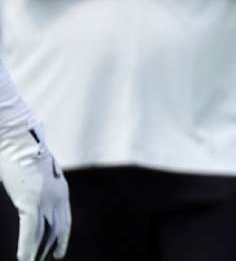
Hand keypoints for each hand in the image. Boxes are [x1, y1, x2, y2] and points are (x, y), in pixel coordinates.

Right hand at [0, 123, 70, 260]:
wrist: (18, 139)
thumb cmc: (23, 152)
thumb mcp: (37, 173)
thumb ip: (39, 186)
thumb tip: (31, 191)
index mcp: (61, 190)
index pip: (65, 220)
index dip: (62, 238)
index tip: (58, 252)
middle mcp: (58, 197)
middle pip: (56, 230)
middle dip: (50, 247)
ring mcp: (45, 200)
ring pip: (43, 234)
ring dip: (37, 252)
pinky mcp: (31, 202)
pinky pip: (31, 231)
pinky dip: (27, 246)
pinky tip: (24, 259)